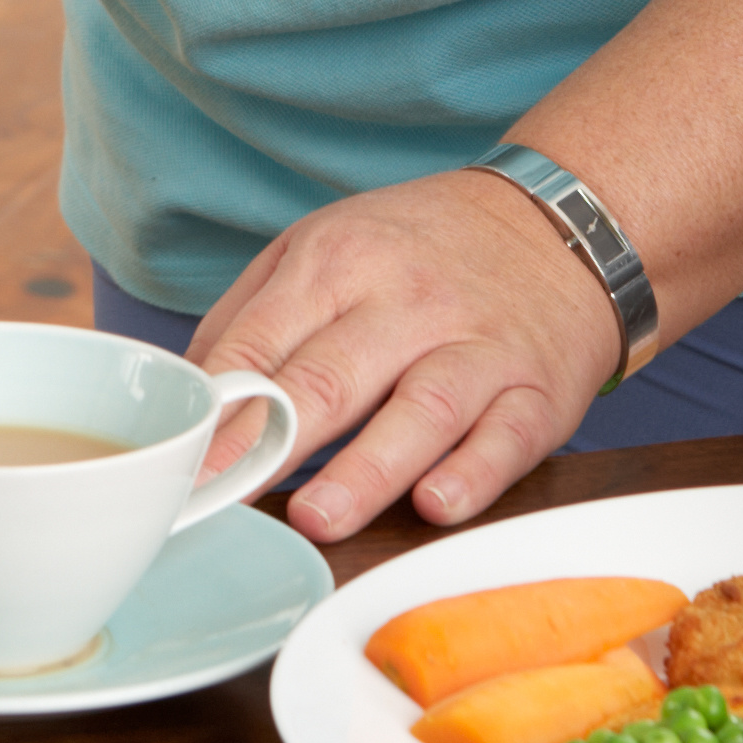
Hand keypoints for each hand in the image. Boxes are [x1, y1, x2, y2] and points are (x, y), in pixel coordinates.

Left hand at [187, 169, 625, 542]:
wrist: (560, 224)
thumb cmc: (420, 250)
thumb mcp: (325, 244)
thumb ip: (251, 319)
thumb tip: (191, 401)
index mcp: (340, 261)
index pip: (263, 343)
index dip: (219, 412)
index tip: (182, 466)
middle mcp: (408, 302)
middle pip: (332, 377)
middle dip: (275, 441)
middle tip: (228, 497)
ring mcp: (477, 347)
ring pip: (421, 409)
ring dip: (368, 469)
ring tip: (318, 518)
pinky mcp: (536, 392)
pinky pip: (506, 437)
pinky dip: (472, 474)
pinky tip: (436, 503)